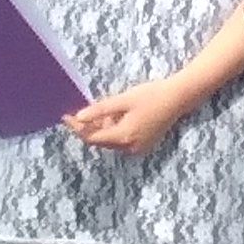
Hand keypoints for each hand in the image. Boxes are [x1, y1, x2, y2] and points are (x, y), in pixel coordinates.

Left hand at [67, 82, 186, 152]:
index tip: (65, 116)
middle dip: (86, 129)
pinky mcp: (143, 144)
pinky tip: (111, 117)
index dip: (77, 128)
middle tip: (74, 114)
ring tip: (94, 113)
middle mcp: (130, 147)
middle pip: (100, 142)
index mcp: (124, 137)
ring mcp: (138, 148)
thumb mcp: (123, 99)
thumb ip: (100, 110)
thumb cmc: (151, 95)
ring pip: (110, 142)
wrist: (178, 98)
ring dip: (100, 130)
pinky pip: (121, 141)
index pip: (92, 137)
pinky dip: (112, 131)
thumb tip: (79, 117)